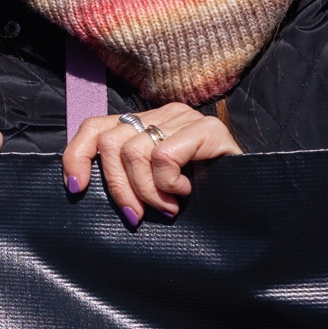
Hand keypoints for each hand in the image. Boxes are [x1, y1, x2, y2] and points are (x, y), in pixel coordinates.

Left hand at [63, 103, 239, 227]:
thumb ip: (124, 175)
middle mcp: (161, 113)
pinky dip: (168, 183)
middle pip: (110, 143)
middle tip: (137, 215)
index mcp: (143, 123)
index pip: (94, 127)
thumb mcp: (150, 185)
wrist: (251, 199)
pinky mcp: (208, 129)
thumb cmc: (198, 197)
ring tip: (169, 208)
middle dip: (118, 188)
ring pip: (134, 152)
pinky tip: (185, 193)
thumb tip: (80, 188)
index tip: (77, 190)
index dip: (76, 157)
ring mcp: (185, 118)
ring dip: (147, 192)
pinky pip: (164, 156)